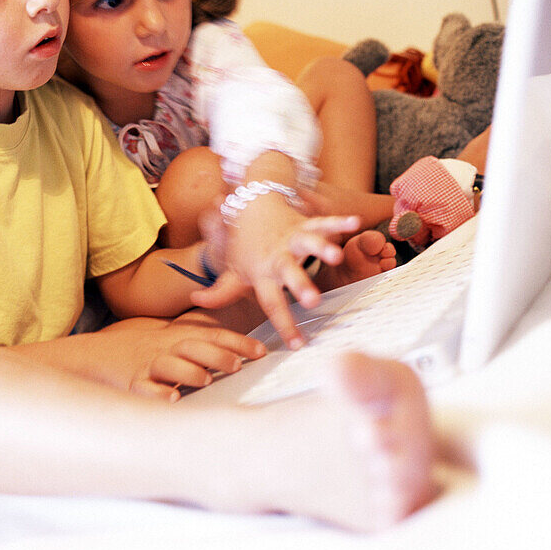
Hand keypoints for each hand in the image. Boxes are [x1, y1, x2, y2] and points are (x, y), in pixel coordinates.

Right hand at [93, 316, 266, 401]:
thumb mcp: (177, 342)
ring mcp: (150, 366)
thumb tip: (244, 356)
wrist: (102, 354)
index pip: (214, 335)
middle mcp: (167, 348)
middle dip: (216, 354)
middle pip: (193, 346)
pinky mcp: (134, 383)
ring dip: (189, 372)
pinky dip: (158, 394)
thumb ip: (206, 346)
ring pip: (170, 365)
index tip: (261, 352)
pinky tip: (171, 399)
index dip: (238, 342)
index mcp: (181, 337)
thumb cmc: (151, 353)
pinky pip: (145, 389)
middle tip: (236, 365)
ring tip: (205, 380)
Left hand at [190, 190, 360, 349]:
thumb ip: (219, 291)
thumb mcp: (231, 270)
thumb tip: (196, 300)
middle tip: (313, 302)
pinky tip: (354, 223)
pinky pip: (322, 221)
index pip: (270, 302)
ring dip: (322, 247)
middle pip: (288, 272)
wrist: (251, 205)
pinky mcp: (304, 223)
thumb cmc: (245, 245)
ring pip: (307, 242)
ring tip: (336, 255)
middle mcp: (277, 256)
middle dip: (301, 285)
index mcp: (261, 273)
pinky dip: (337, 222)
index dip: (283, 323)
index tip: (298, 345)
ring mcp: (291, 238)